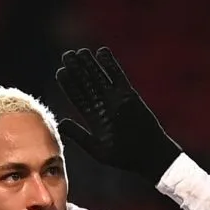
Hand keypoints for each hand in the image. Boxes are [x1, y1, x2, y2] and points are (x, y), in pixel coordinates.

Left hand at [55, 47, 181, 182]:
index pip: (78, 98)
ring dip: (90, 64)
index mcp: (94, 118)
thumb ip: (79, 135)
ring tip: (80, 52)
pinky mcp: (130, 95)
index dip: (69, 85)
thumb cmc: (124, 157)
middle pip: (87, 84)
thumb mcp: (97, 149)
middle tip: (67, 56)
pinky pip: (118, 77)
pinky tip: (102, 52)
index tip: (60, 72)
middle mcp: (104, 106)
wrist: (149, 156)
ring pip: (100, 78)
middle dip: (77, 70)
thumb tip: (60, 123)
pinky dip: (110, 64)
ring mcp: (116, 99)